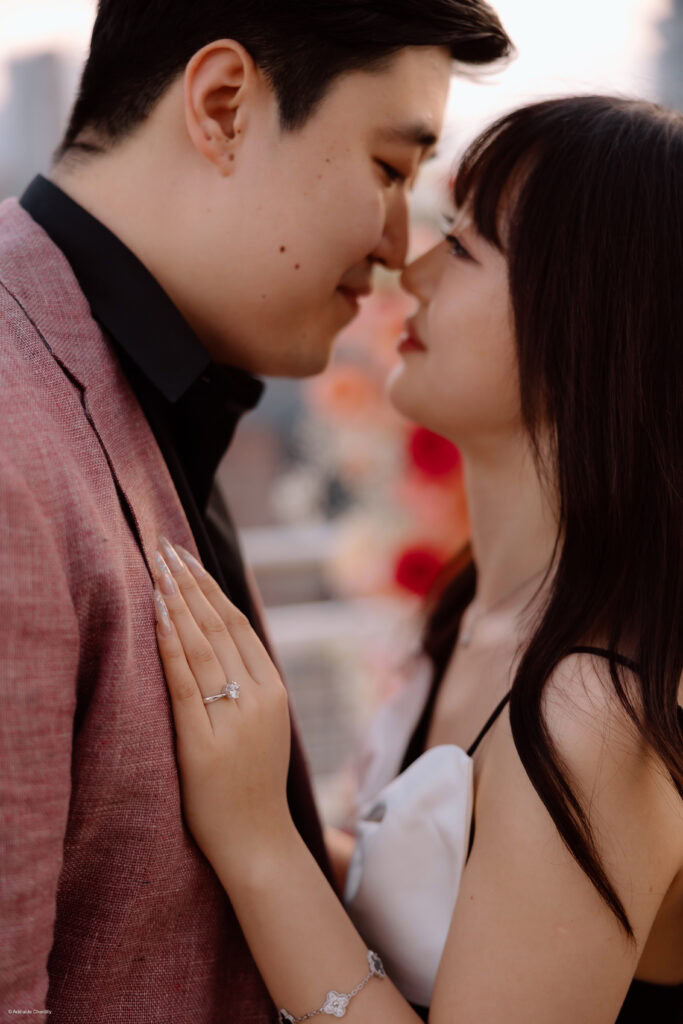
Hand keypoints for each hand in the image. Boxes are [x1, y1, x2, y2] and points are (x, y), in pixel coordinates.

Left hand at [153, 538, 294, 874]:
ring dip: (179, 602)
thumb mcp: (262, 726)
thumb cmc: (253, 785)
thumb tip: (217, 641)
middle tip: (167, 548)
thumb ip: (247, 684)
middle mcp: (259, 697)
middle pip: (221, 626)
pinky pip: (186, 683)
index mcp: (274, 690)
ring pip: (204, 646)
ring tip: (158, 569)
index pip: (239, 625)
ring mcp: (234, 719)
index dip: (212, 588)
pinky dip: (172, 645)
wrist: (258, 842)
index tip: (188, 559)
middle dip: (191, 583)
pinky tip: (160, 616)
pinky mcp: (205, 743)